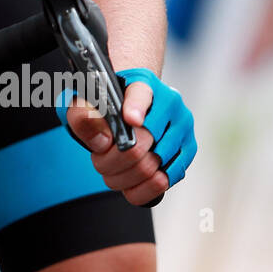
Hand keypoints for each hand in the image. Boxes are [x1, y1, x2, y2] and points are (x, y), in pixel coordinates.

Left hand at [57, 68, 196, 206]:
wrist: (134, 102)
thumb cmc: (111, 102)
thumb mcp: (87, 103)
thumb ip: (84, 116)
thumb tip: (103, 141)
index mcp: (142, 83)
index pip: (140, 94)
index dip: (135, 108)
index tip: (130, 119)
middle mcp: (169, 103)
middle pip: (141, 144)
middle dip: (113, 160)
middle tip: (99, 161)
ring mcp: (182, 127)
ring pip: (152, 167)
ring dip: (125, 176)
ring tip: (112, 170)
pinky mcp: (187, 150)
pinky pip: (165, 180)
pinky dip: (142, 188)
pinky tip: (129, 182)